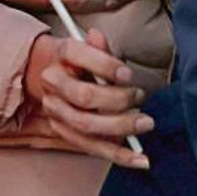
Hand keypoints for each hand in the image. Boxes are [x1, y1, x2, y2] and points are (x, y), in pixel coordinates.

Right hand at [24, 29, 151, 168]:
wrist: (51, 73)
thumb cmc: (80, 60)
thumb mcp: (88, 47)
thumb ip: (98, 47)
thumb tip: (97, 36)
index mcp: (59, 55)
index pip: (76, 54)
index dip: (105, 65)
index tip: (128, 74)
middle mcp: (53, 83)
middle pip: (83, 96)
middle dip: (117, 100)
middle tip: (141, 97)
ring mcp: (55, 110)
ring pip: (86, 125)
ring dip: (120, 127)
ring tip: (145, 123)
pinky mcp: (63, 131)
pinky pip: (91, 147)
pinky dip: (118, 155)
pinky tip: (140, 159)